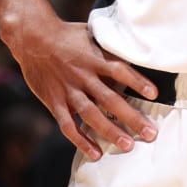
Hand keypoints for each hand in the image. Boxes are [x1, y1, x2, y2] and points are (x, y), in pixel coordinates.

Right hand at [5, 19, 157, 160]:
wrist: (31, 37)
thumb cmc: (66, 34)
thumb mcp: (90, 33)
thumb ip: (109, 46)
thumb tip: (136, 49)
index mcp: (94, 58)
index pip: (119, 70)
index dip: (137, 81)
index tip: (154, 94)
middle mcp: (83, 75)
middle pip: (110, 98)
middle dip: (131, 117)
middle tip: (150, 133)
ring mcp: (68, 90)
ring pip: (91, 115)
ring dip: (110, 131)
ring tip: (128, 145)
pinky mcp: (54, 101)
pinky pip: (68, 125)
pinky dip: (81, 141)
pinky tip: (95, 153)